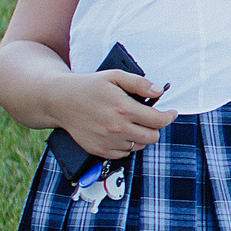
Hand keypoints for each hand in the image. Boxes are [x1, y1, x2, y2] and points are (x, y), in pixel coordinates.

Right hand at [51, 69, 174, 159]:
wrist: (60, 100)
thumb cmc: (88, 86)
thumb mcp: (115, 76)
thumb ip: (139, 83)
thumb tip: (159, 91)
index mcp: (123, 109)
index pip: (158, 121)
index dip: (169, 117)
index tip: (171, 113)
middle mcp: (117, 128)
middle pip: (153, 137)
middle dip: (156, 127)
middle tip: (151, 118)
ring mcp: (107, 141)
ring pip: (139, 146)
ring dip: (141, 136)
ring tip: (133, 123)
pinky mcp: (99, 150)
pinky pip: (124, 153)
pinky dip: (127, 144)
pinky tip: (121, 132)